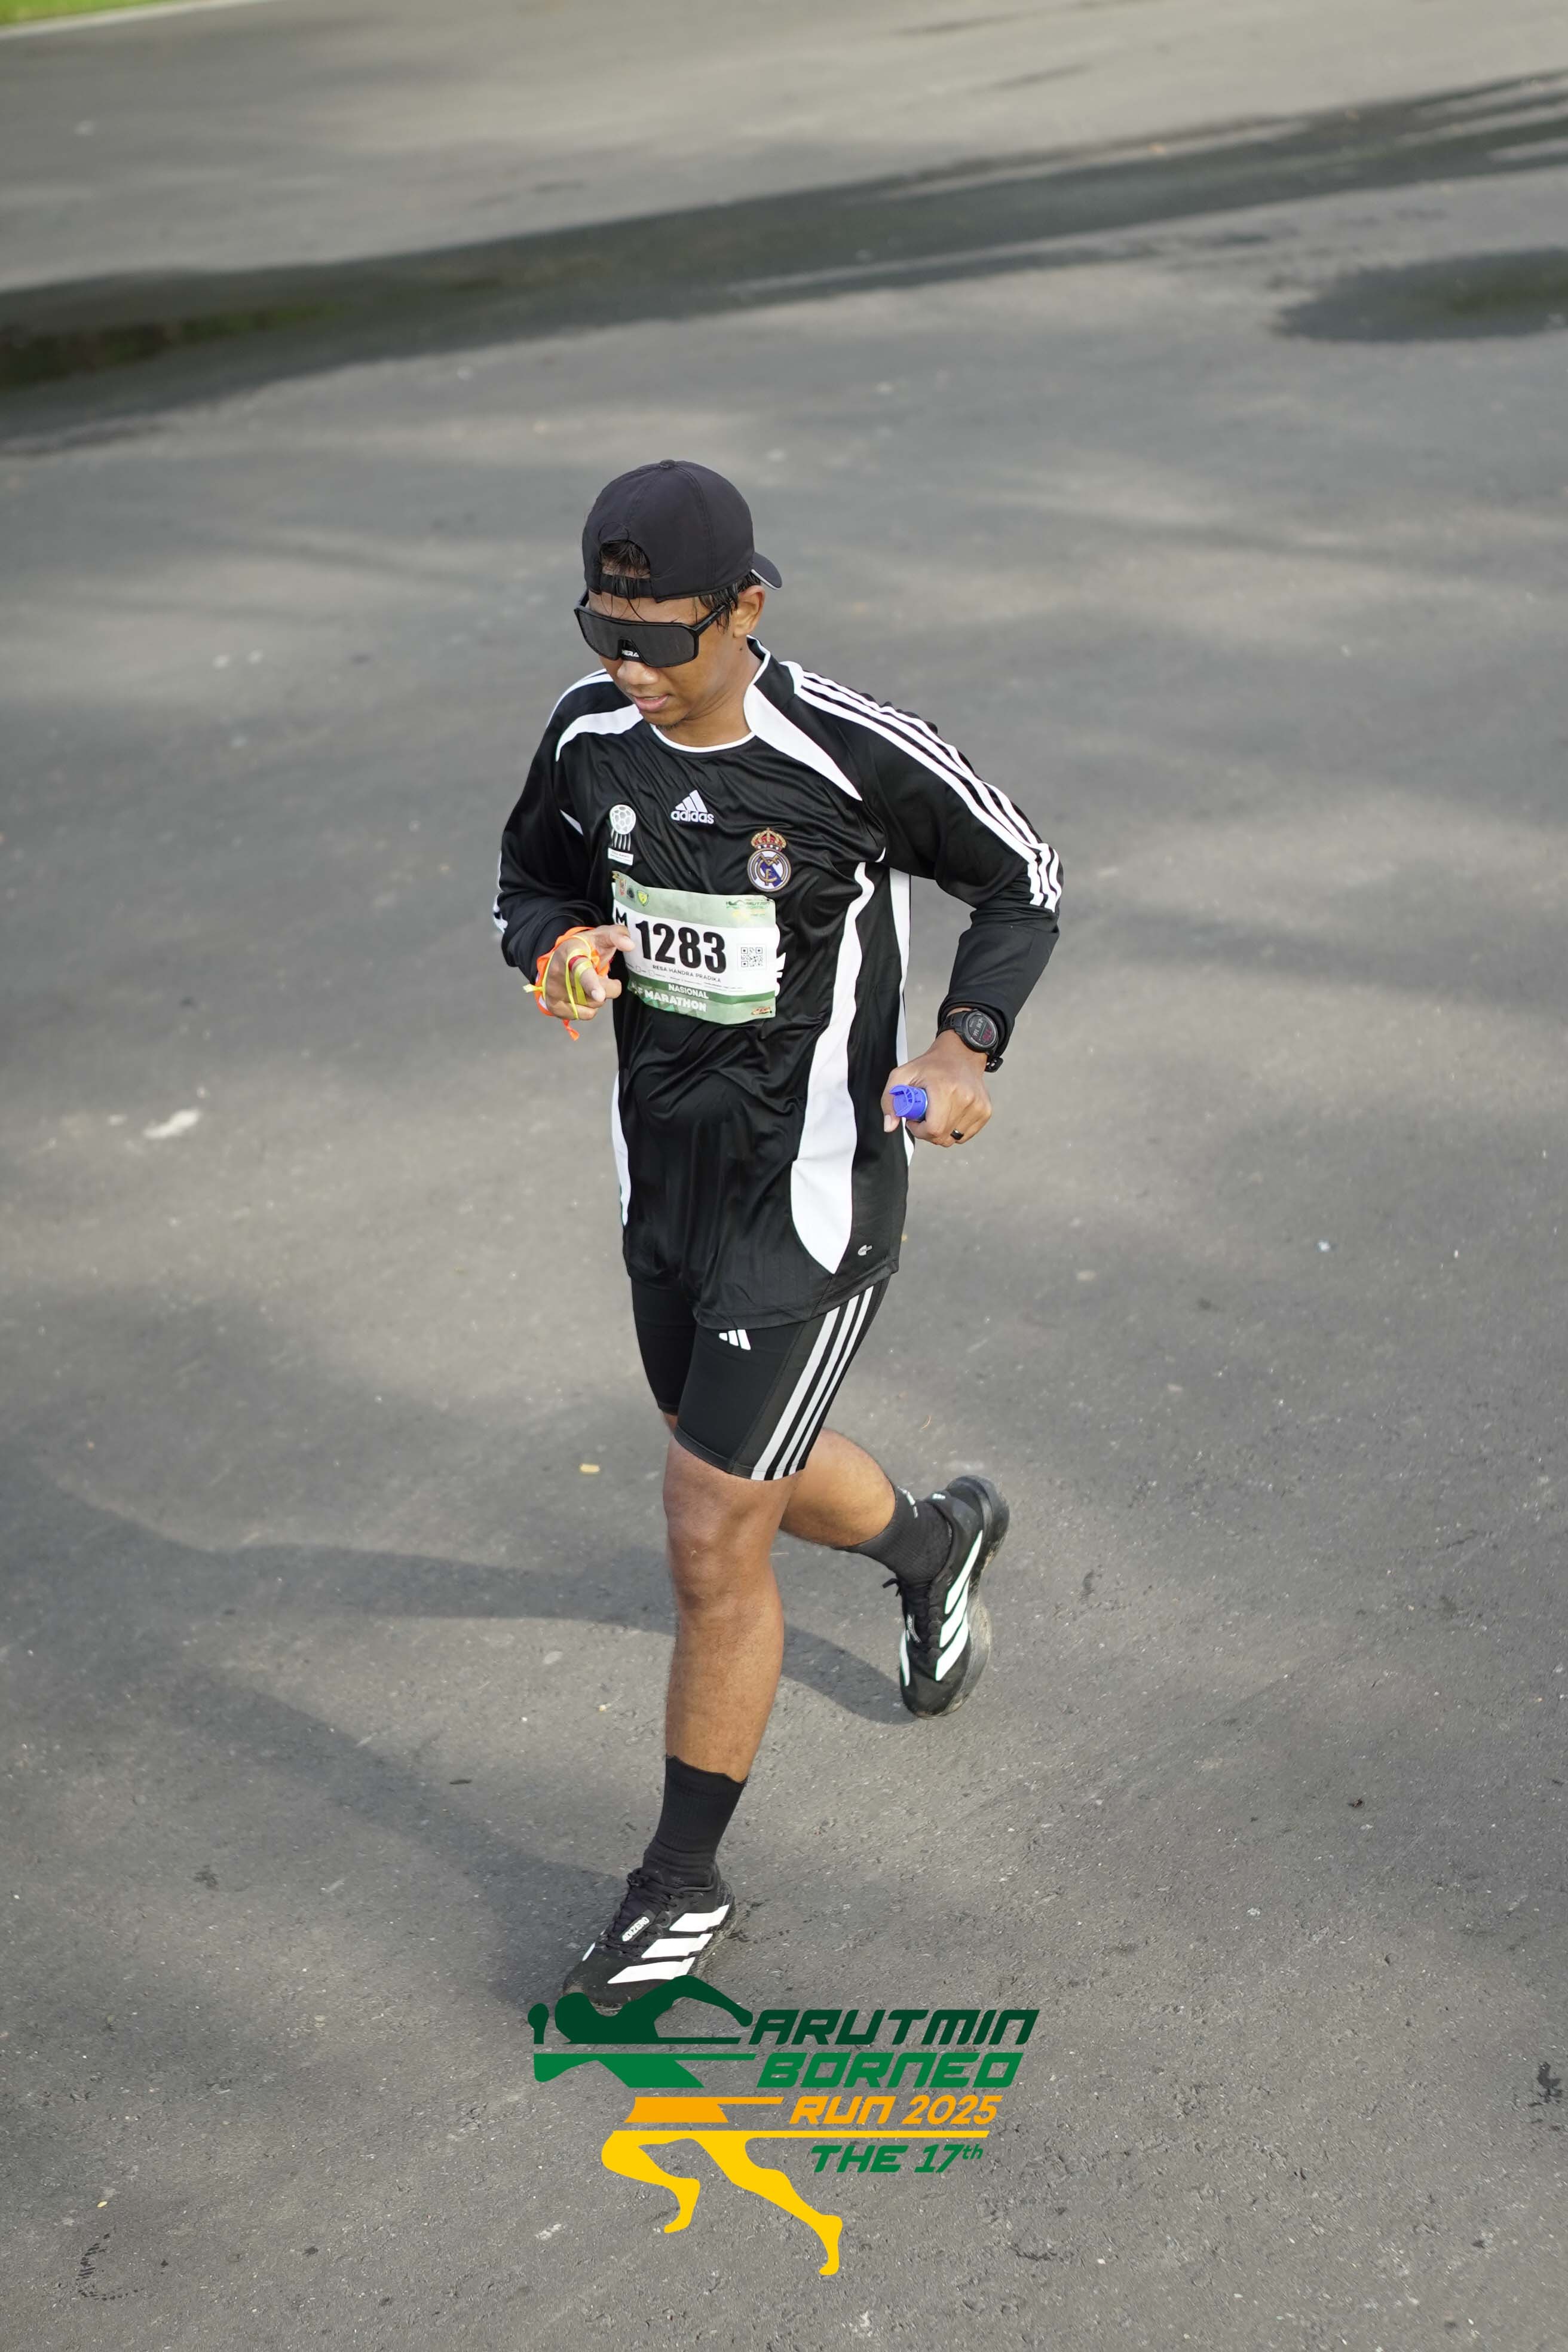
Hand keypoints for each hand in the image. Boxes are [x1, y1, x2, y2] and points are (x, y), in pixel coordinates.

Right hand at [540, 924, 631, 1021]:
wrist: (558, 959)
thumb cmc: (584, 947)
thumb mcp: (601, 935)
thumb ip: (618, 934)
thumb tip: (630, 945)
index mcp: (570, 952)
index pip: (582, 970)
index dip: (591, 983)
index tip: (600, 995)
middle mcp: (558, 972)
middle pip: (595, 992)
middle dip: (608, 987)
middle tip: (604, 976)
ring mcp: (554, 990)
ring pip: (593, 1004)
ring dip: (599, 996)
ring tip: (590, 983)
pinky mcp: (554, 1006)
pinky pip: (586, 1014)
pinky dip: (591, 1007)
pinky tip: (584, 994)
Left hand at [881, 1028, 991, 1147]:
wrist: (961, 1053)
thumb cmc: (930, 1065)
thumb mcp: (902, 1075)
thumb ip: (890, 1100)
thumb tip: (890, 1127)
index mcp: (945, 1089)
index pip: (933, 1129)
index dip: (919, 1130)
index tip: (914, 1119)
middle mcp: (966, 1099)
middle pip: (942, 1137)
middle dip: (928, 1131)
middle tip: (925, 1114)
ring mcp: (979, 1106)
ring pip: (954, 1138)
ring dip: (942, 1130)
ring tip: (938, 1110)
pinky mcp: (985, 1111)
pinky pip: (965, 1135)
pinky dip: (954, 1129)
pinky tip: (950, 1112)